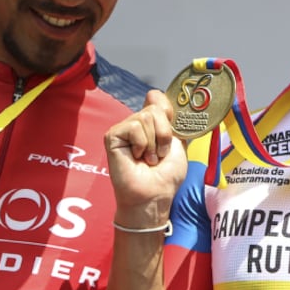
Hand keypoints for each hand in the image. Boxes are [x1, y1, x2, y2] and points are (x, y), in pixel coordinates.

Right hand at [105, 89, 187, 228]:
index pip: (156, 97)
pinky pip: (134, 127)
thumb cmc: (166, 176)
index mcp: (153, 124)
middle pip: (156, 108)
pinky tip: (137, 157)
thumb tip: (156, 94)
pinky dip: (142, 144)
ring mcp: (124, 129)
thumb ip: (171, 121)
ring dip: (154, 143)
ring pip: (146, 116)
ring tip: (148, 159)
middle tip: (159, 154)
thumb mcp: (176, 144)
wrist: (154, 195)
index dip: (167, 110)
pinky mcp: (113, 136)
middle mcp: (137, 123)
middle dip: (164, 134)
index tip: (172, 130)